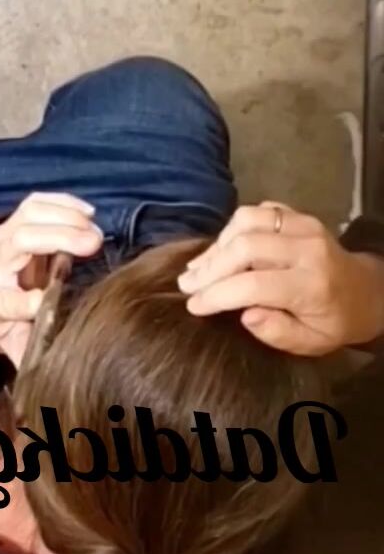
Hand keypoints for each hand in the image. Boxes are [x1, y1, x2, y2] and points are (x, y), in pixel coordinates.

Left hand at [0, 192, 103, 362]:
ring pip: (28, 216)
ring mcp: (5, 235)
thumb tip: (45, 385)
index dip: (25, 302)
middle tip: (93, 243)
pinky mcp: (16, 218)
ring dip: (62, 216)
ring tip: (93, 228)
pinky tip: (87, 211)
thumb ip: (27, 355)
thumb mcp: (9, 338)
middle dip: (55, 238)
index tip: (46, 301)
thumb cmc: (1, 311)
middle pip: (20, 242)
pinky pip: (35, 202)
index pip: (5, 301)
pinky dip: (61, 201)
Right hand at [177, 202, 383, 354]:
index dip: (217, 295)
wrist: (366, 290)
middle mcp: (308, 249)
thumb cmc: (334, 321)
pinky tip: (223, 250)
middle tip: (187, 284)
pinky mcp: (298, 214)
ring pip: (247, 220)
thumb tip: (244, 315)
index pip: (252, 285)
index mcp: (312, 286)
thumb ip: (277, 332)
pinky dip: (233, 229)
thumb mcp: (311, 342)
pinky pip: (257, 211)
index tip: (194, 305)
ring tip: (200, 267)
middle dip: (210, 267)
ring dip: (218, 244)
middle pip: (245, 246)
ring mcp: (304, 225)